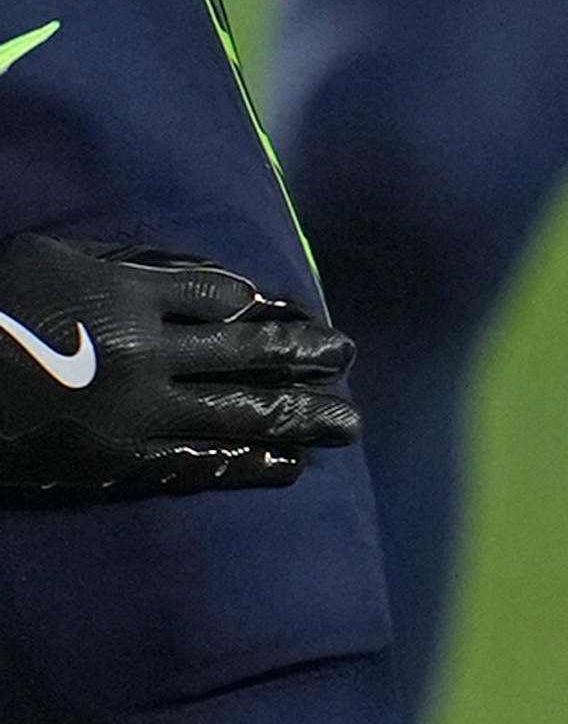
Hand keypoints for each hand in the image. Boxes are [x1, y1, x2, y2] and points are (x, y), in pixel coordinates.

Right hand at [0, 233, 356, 500]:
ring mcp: (133, 412)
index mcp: (127, 295)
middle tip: (351, 358)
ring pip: (240, 411)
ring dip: (302, 416)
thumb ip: (139, 263)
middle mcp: (144, 352)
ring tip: (350, 423)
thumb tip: (221, 284)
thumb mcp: (60, 256)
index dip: (274, 307)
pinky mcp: (114, 461)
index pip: (227, 298)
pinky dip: (249, 465)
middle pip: (251, 352)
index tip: (308, 315)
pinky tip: (290, 467)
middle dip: (309, 357)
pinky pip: (197, 463)